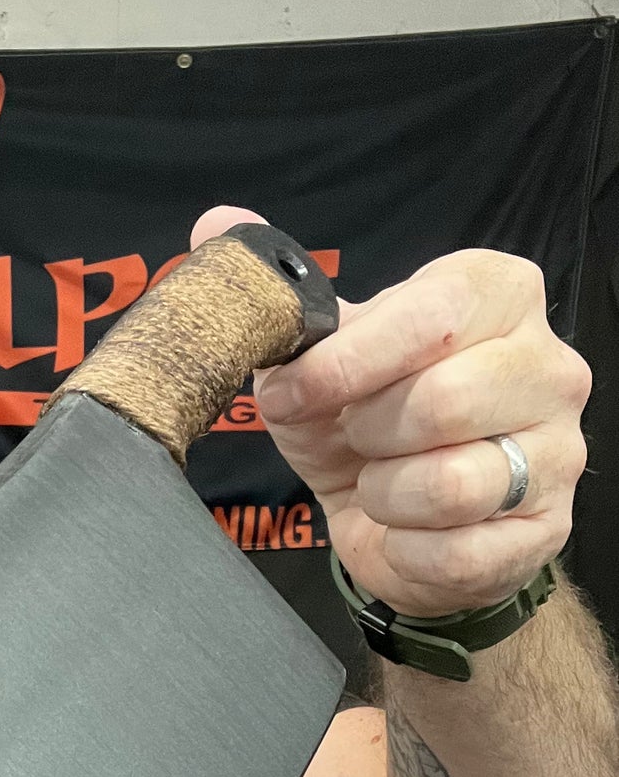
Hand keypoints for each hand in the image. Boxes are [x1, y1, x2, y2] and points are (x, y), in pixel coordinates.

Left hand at [191, 206, 590, 616]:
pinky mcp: (545, 529)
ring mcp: (559, 450)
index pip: (431, 316)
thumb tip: (216, 224)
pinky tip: (404, 530)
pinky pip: (459, 552)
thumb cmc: (360, 425)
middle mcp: (547, 365)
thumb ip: (275, 292)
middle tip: (353, 438)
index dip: (345, 365)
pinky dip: (406, 550)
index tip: (290, 393)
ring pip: (452, 485)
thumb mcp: (316, 356)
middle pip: (443, 403)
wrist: (395, 523)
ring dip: (385, 495)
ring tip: (381, 481)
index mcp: (498, 294)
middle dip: (367, 434)